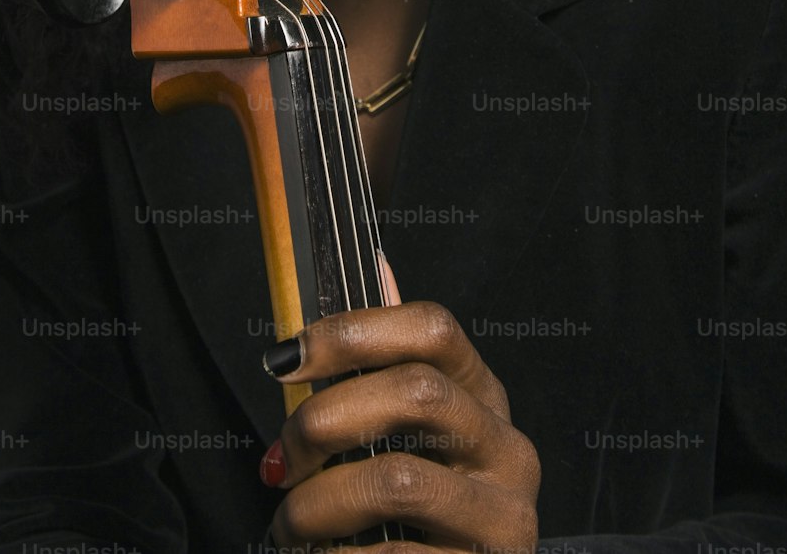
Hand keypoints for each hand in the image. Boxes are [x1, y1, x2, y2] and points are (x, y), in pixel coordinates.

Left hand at [259, 254, 539, 552]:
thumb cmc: (420, 516)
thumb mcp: (413, 435)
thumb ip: (388, 361)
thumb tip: (375, 262)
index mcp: (484, 398)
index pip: (434, 328)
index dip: (352, 331)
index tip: (285, 360)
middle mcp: (507, 449)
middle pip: (415, 392)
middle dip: (324, 420)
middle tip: (279, 460)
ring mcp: (503, 517)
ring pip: (398, 479)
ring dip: (318, 504)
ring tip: (289, 525)